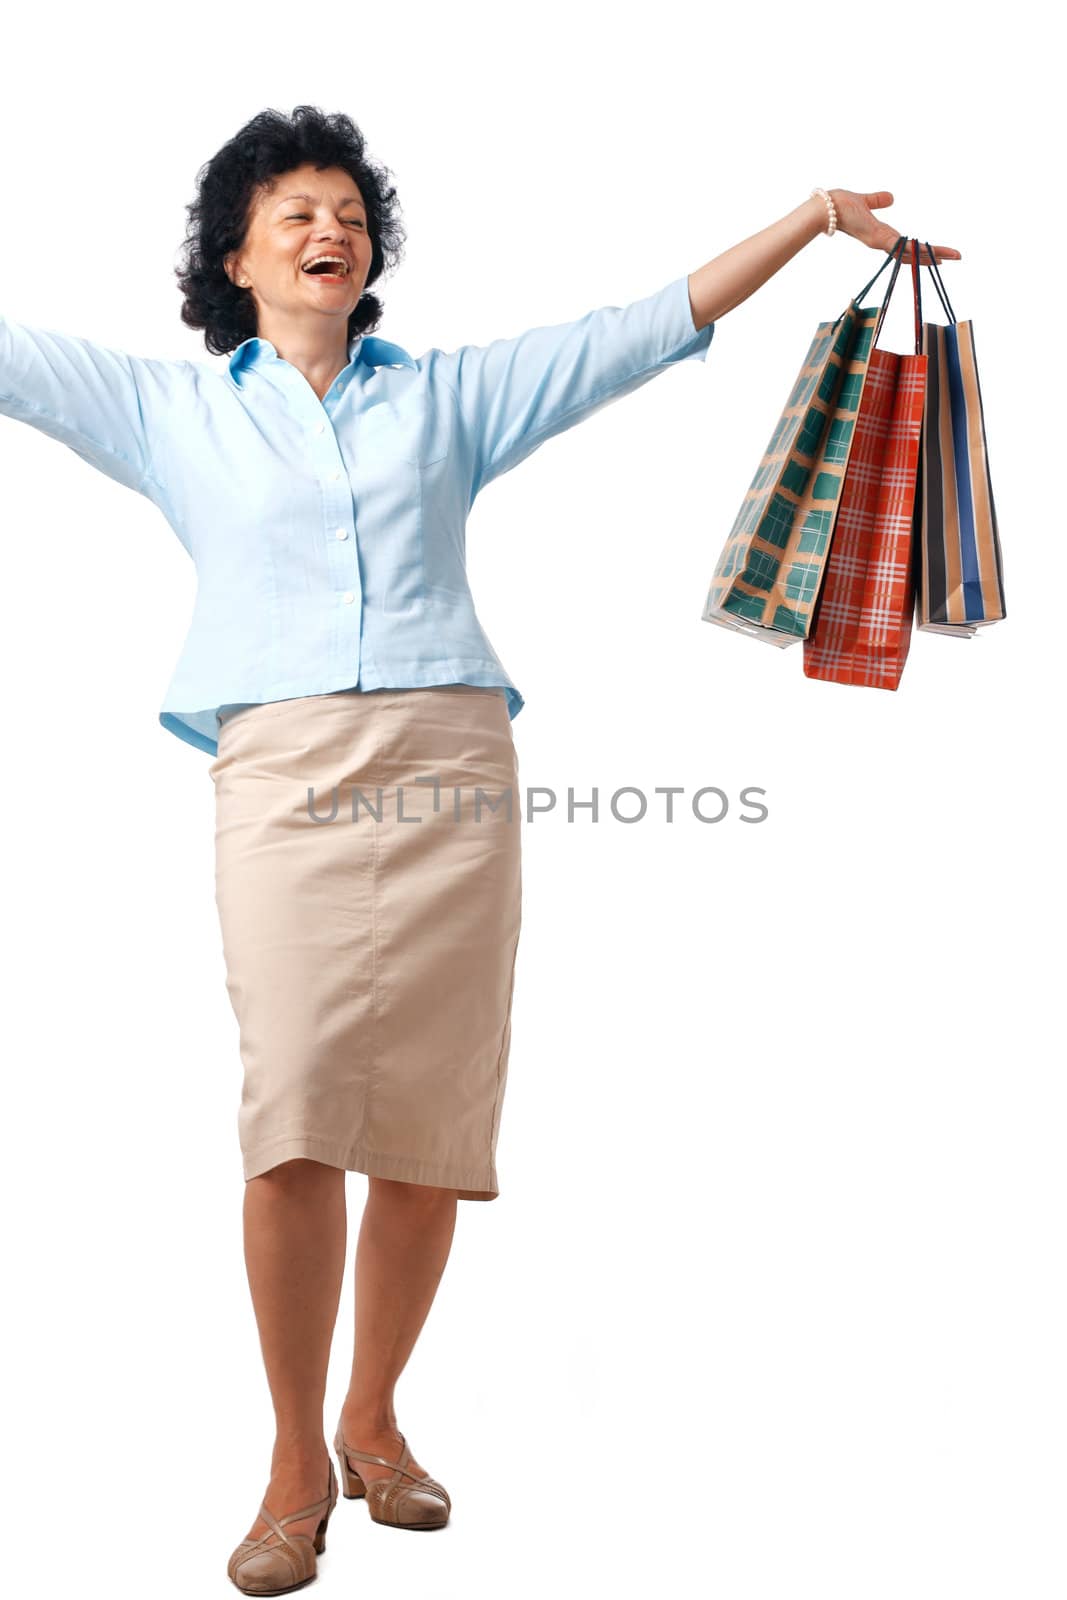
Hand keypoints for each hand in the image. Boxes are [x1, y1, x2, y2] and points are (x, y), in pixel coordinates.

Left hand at [826, 190, 960, 264]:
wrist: (826, 208)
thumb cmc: (840, 205)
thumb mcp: (865, 200)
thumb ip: (878, 200)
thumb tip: (892, 198)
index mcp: (881, 234)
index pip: (907, 245)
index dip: (922, 250)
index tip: (938, 252)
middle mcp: (883, 242)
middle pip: (914, 253)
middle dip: (934, 256)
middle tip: (955, 258)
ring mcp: (881, 242)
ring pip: (911, 253)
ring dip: (931, 256)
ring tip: (951, 258)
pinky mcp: (878, 239)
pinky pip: (901, 247)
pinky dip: (915, 251)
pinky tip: (930, 254)